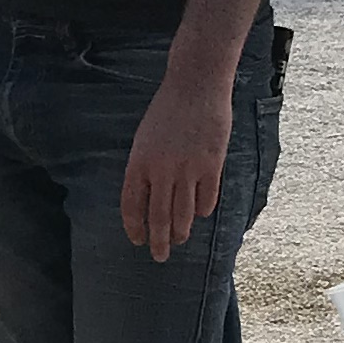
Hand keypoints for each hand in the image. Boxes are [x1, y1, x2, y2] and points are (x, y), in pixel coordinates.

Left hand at [121, 66, 233, 261]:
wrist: (196, 86)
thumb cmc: (167, 111)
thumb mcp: (145, 139)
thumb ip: (145, 168)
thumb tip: (149, 199)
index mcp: (139, 162)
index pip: (132, 205)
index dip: (134, 227)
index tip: (137, 240)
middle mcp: (161, 170)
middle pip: (158, 216)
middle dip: (158, 241)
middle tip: (159, 257)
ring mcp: (188, 168)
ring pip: (183, 213)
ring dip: (180, 232)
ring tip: (178, 240)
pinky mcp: (211, 165)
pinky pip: (206, 198)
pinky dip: (201, 210)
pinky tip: (198, 215)